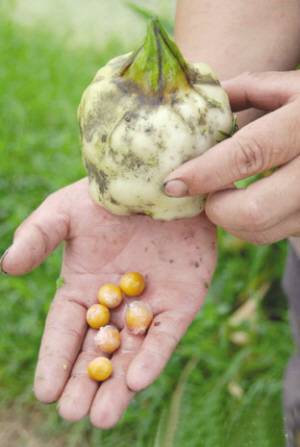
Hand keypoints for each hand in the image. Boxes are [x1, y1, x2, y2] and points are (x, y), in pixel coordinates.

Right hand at [1, 178, 215, 427]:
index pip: (64, 330)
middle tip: (73, 413)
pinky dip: (153, 356)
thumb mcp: (65, 211)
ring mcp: (148, 305)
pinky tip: (137, 380)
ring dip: (117, 386)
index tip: (44, 391)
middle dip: (84, 382)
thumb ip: (37, 237)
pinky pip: (166, 334)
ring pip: (131, 352)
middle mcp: (114, 303)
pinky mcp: (181, 302)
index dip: (54, 359)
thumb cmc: (109, 197)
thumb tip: (6, 266)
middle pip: (96, 349)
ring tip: (102, 418)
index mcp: (83, 287)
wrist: (160, 184)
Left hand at [164, 71, 299, 244]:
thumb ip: (244, 91)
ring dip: (229, 217)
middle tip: (204, 193)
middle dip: (215, 207)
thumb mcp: (287, 88)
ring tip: (225, 194)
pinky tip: (245, 203)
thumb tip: (194, 105)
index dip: (205, 172)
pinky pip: (270, 234)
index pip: (248, 153)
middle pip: (254, 209)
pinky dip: (247, 224)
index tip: (172, 184)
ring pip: (260, 229)